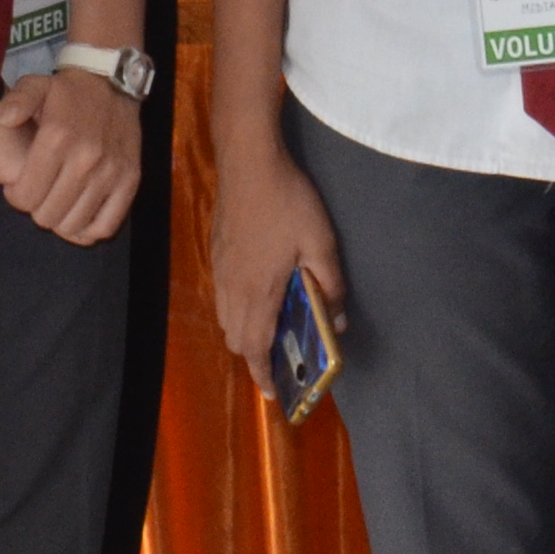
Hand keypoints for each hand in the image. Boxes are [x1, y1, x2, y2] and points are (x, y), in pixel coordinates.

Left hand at [0, 72, 140, 244]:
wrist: (114, 83)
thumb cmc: (70, 91)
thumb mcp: (36, 85)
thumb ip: (17, 101)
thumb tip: (4, 120)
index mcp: (57, 138)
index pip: (26, 196)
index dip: (17, 198)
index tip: (19, 188)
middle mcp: (85, 159)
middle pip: (48, 215)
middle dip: (37, 209)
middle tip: (39, 193)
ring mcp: (110, 172)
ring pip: (74, 224)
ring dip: (61, 220)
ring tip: (58, 202)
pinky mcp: (130, 180)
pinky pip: (107, 225)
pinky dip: (89, 230)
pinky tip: (80, 216)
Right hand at [206, 134, 343, 365]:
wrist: (248, 161)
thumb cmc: (287, 201)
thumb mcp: (321, 241)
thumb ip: (329, 284)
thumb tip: (337, 320)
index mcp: (258, 291)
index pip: (254, 348)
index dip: (263, 374)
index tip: (273, 392)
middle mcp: (232, 287)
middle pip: (237, 339)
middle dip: (255, 356)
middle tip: (279, 359)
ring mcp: (221, 270)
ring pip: (226, 319)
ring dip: (246, 332)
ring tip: (271, 330)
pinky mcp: (217, 253)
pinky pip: (223, 298)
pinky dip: (237, 310)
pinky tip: (258, 295)